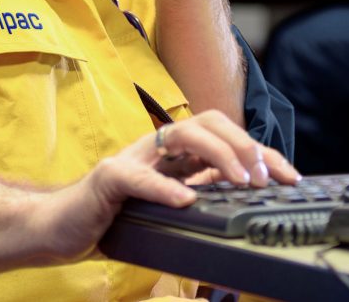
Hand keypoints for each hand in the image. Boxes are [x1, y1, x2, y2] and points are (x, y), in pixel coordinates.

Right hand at [29, 111, 299, 263]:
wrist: (60, 227)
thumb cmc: (113, 216)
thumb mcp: (167, 205)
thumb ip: (198, 193)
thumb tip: (245, 196)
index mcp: (174, 155)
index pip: (225, 136)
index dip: (260, 152)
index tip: (289, 175)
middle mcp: (157, 148)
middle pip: (209, 122)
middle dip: (244, 145)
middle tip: (263, 178)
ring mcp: (133, 158)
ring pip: (182, 134)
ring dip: (218, 155)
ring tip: (238, 181)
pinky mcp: (109, 177)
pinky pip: (140, 177)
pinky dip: (165, 188)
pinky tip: (186, 200)